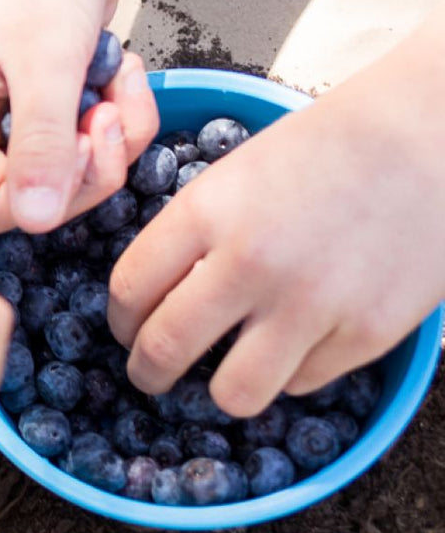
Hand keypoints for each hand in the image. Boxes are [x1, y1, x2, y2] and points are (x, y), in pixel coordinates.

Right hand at [0, 0, 157, 235]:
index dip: (57, 190)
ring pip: (67, 169)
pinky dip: (113, 112)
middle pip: (36, 196)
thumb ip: (44, 148)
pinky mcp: (38, 93)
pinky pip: (81, 136)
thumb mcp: (47, 61)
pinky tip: (119, 70)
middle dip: (92, 162)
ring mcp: (0, 109)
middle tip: (111, 109)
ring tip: (122, 79)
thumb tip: (37, 222)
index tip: (91, 136)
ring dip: (112, 133)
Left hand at [109, 36, 444, 415]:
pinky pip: (301, 384)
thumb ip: (190, 236)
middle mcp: (250, 263)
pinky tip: (300, 340)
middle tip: (151, 375)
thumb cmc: (326, 148)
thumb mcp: (234, 175)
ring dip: (221, 388)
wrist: (426, 138)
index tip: (126, 331)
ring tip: (226, 372)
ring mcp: (310, 304)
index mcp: (205, 212)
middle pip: (163, 352)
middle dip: (146, 374)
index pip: (128, 292)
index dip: (119, 322)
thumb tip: (151, 299)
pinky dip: (293, 371)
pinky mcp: (366, 334)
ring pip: (232, 394)